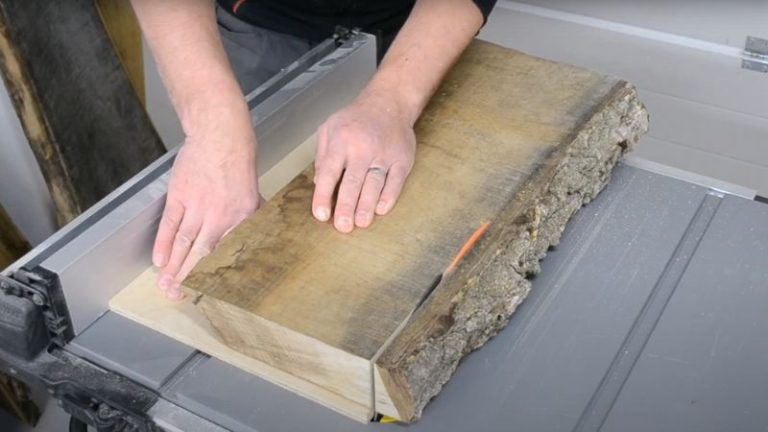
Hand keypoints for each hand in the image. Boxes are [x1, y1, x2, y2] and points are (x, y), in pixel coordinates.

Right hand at [153, 131, 258, 298]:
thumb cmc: (238, 161)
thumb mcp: (253, 192)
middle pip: (202, 254)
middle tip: (179, 296)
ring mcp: (196, 205)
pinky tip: (159, 260)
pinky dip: (163, 244)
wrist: (220, 135)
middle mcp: (219, 215)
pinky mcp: (179, 195)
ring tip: (165, 286)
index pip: (228, 252)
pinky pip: (170, 224)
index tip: (209, 290)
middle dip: (189, 278)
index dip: (216, 274)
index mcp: (242, 217)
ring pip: (184, 243)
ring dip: (173, 267)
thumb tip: (251, 236)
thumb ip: (249, 218)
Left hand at [312, 93, 416, 231]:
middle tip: (342, 227)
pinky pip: (395, 181)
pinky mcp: (402, 159)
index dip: (324, 196)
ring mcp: (384, 154)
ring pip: (374, 184)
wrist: (389, 103)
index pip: (330, 172)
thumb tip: (320, 184)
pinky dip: (389, 196)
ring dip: (367, 206)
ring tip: (360, 223)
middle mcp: (363, 148)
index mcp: (341, 140)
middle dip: (346, 207)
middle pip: (353, 182)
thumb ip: (322, 156)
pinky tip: (381, 210)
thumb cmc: (354, 119)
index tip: (321, 215)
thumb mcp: (329, 128)